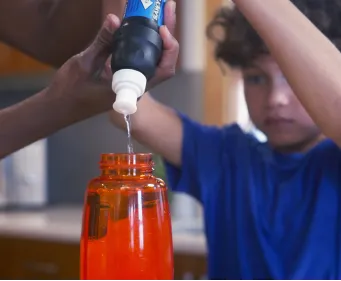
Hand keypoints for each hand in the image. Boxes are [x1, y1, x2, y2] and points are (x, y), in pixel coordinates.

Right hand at [46, 0, 177, 116]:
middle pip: (163, 62)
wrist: (61, 107)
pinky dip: (145, 44)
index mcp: (133, 88)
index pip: (162, 70)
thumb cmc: (70, 91)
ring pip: (154, 61)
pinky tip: (143, 28)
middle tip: (166, 8)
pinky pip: (141, 61)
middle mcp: (137, 88)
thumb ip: (102, 42)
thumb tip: (115, 19)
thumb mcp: (85, 64)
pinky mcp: (124, 79)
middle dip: (168, 35)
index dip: (169, 47)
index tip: (161, 27)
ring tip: (159, 14)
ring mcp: (132, 85)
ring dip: (159, 39)